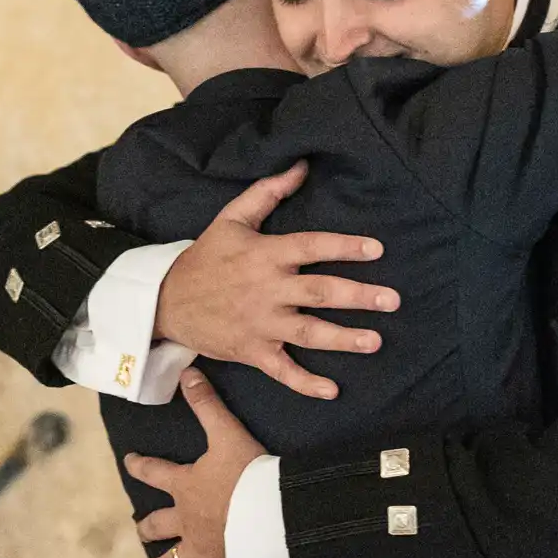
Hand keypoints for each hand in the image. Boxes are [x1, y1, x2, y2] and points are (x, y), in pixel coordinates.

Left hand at [128, 368, 267, 557]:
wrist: (270, 516)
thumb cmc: (249, 474)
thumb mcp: (227, 433)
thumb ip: (208, 404)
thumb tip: (189, 371)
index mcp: (185, 486)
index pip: (154, 472)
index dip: (140, 465)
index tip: (129, 461)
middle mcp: (186, 521)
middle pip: (157, 525)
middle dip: (148, 525)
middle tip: (141, 526)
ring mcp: (201, 550)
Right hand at [154, 160, 399, 398]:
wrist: (166, 301)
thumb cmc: (205, 258)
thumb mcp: (231, 219)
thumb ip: (267, 193)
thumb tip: (301, 167)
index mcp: (265, 255)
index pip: (312, 247)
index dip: (344, 247)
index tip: (376, 250)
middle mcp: (267, 290)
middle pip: (318, 292)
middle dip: (358, 296)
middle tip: (391, 300)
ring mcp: (260, 324)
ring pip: (308, 332)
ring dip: (343, 339)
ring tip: (375, 341)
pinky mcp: (252, 351)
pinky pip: (282, 370)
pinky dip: (305, 383)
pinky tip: (332, 390)